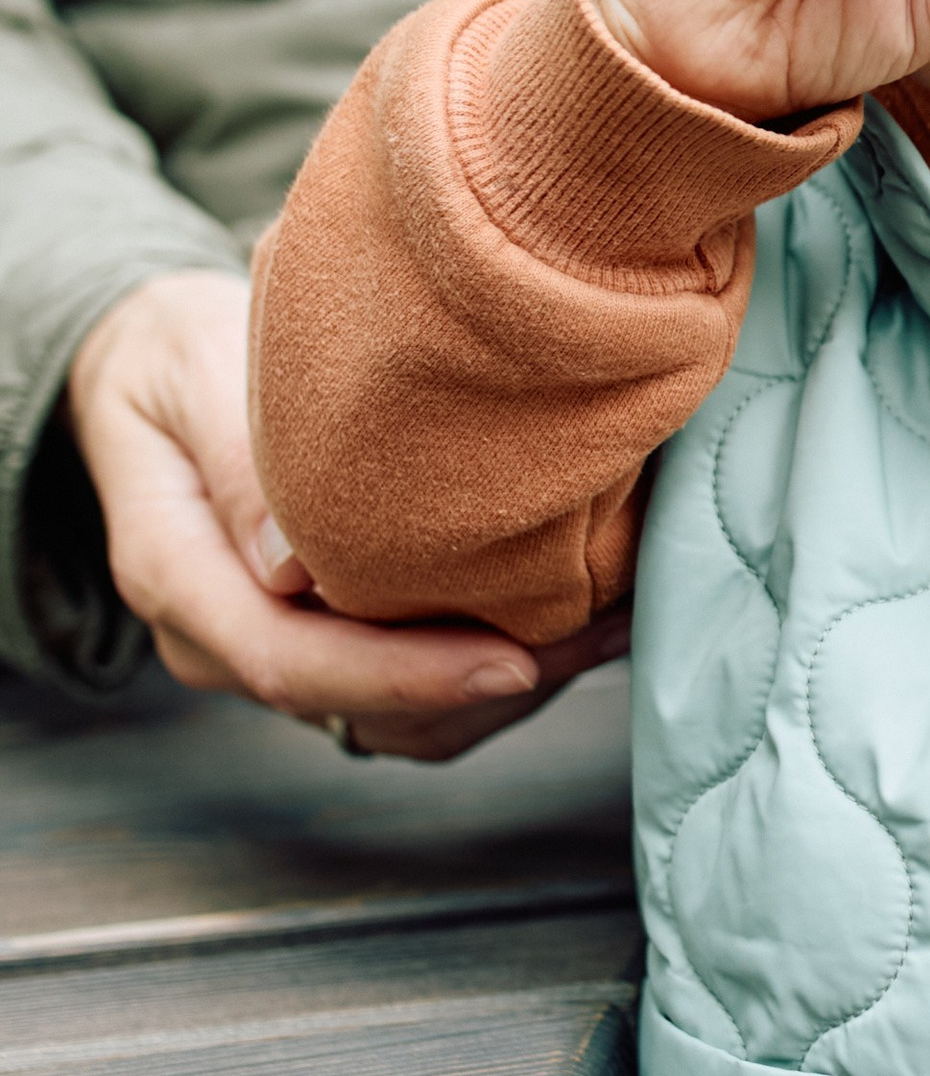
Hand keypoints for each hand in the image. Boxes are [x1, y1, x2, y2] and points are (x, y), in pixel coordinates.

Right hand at [65, 270, 625, 758]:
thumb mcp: (193, 376)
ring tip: (616, 620)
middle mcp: (226, 640)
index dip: (408, 674)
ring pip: (406, 718)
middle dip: (491, 682)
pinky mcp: (334, 647)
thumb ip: (236, 463)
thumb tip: (291, 567)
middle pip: (367, 706)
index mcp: (177, 577)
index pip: (291, 663)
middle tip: (606, 629)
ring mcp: (281, 651)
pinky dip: (504, 666)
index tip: (515, 661)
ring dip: (514, 682)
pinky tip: (583, 617)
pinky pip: (422, 695)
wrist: (166, 368)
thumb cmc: (183, 358)